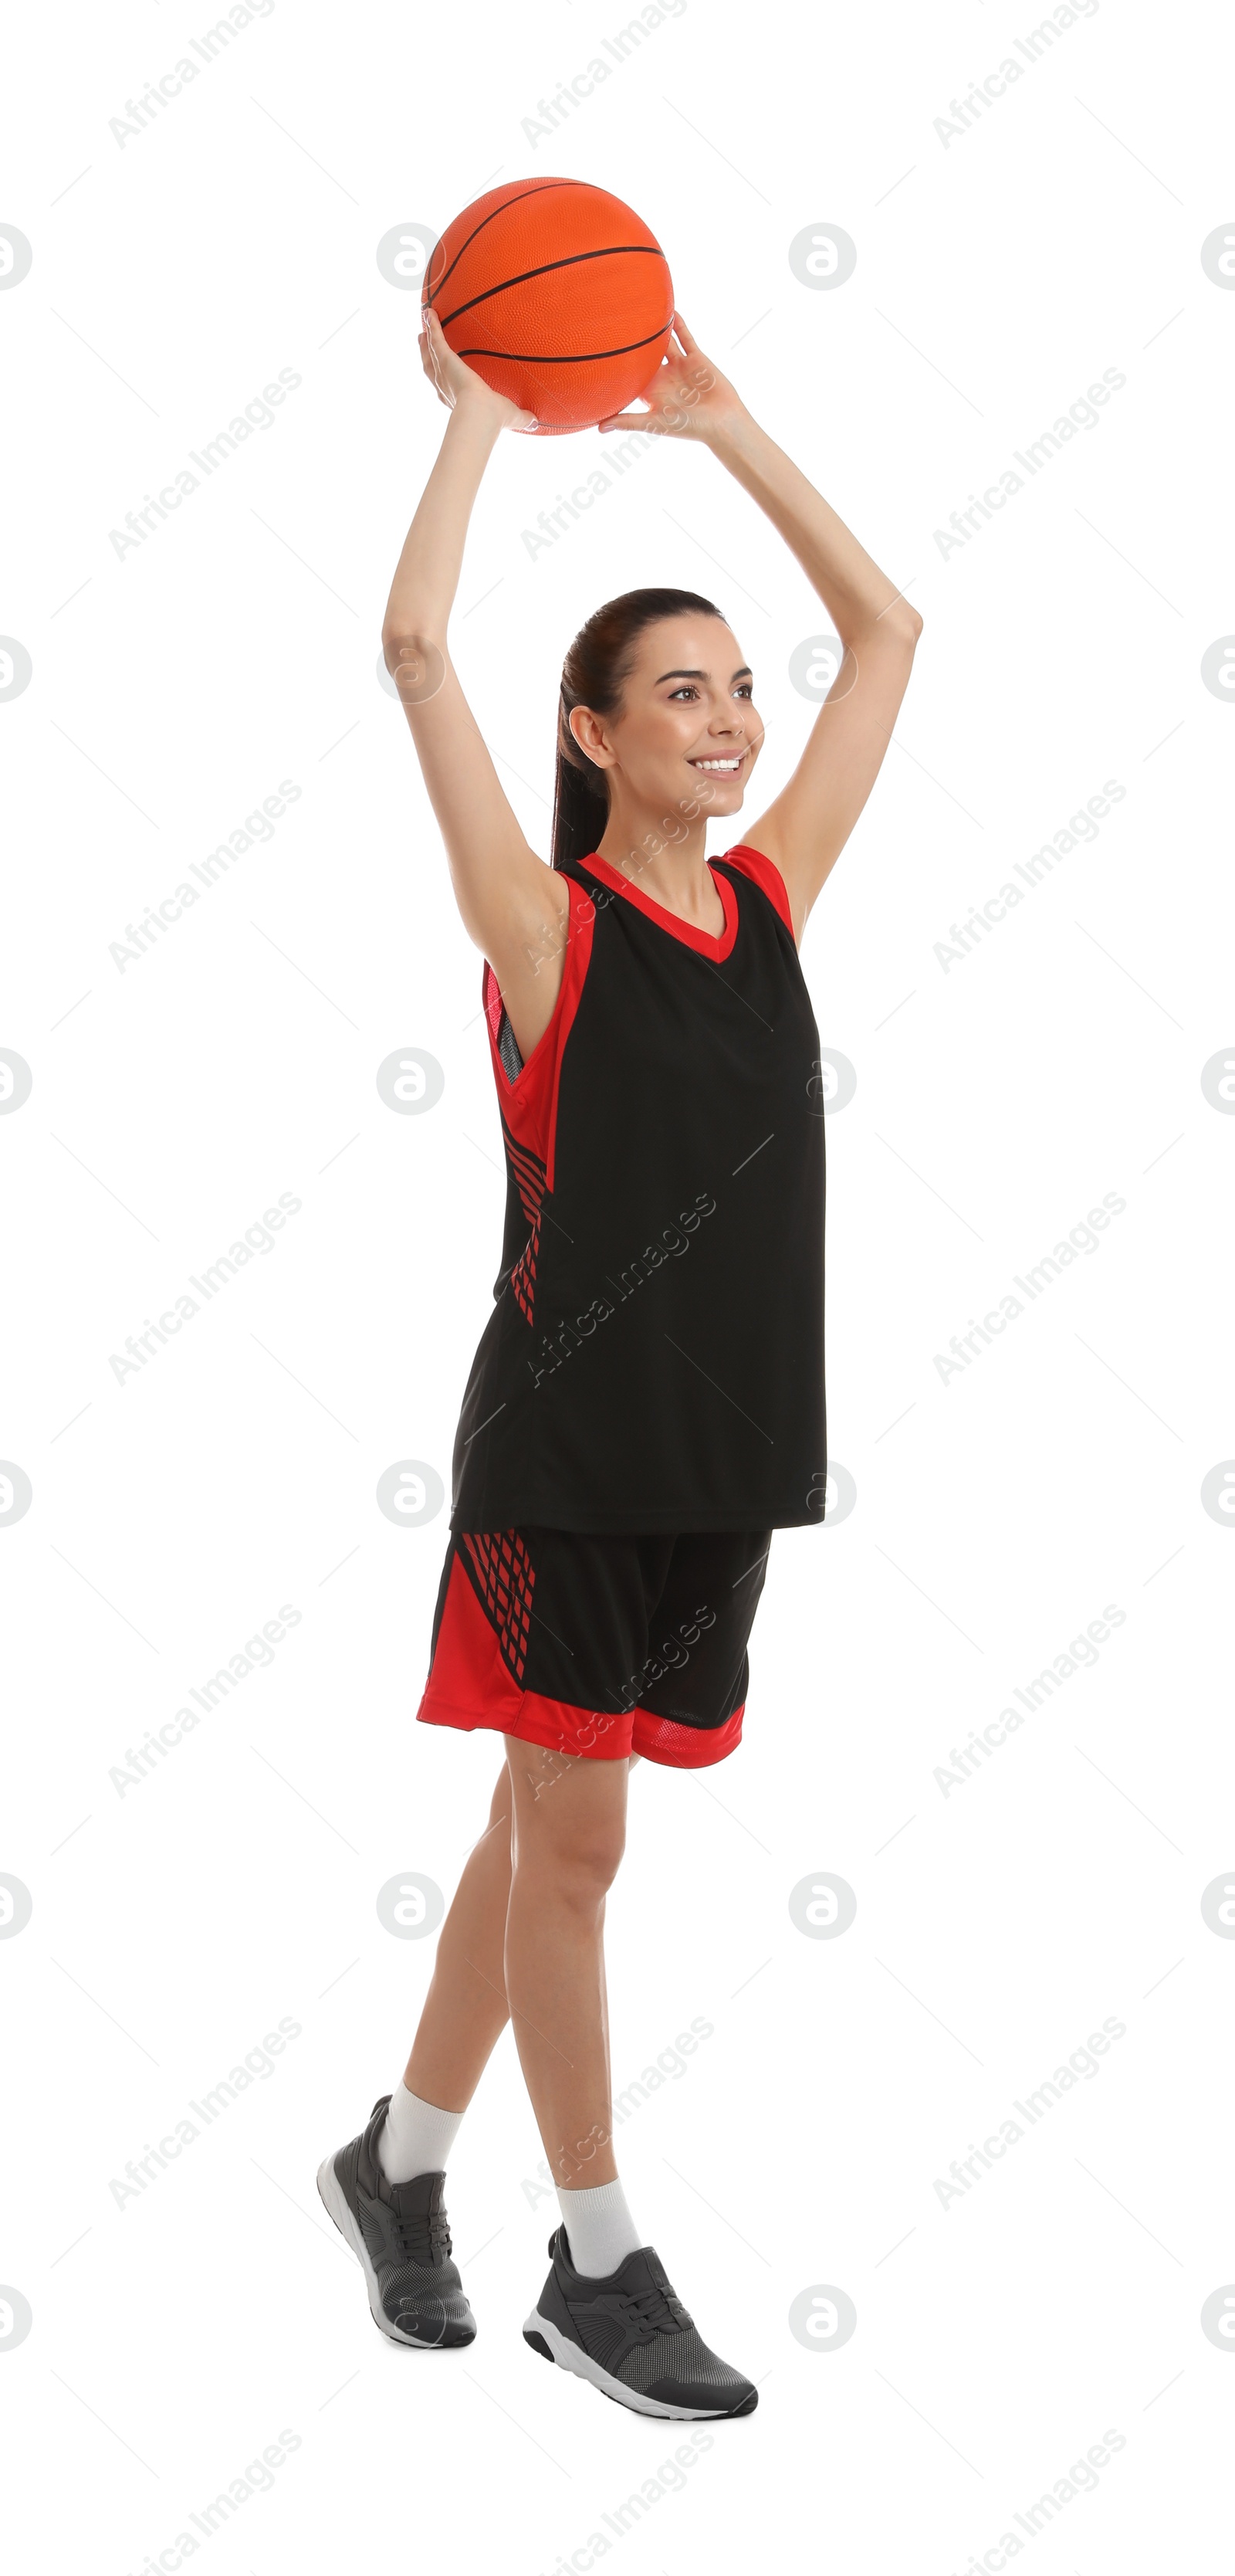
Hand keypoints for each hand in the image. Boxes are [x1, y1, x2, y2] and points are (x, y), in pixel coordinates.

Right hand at [418, 306, 538, 433]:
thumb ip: (523, 417)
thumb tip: (535, 423)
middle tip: (422, 339)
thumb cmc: (494, 418)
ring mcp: (443, 372)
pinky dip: (432, 325)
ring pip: (430, 351)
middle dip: (426, 353)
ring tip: (424, 323)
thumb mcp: (511, 416)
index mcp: (456, 398)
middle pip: (431, 366)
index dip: (441, 376)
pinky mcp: (445, 359)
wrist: (481, 413)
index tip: (441, 368)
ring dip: (426, 337)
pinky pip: (436, 338)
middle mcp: (445, 385)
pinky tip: (430, 311)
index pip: (446, 384)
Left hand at [596, 311, 744, 443]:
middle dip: (634, 341)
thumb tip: (598, 429)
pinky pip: (686, 338)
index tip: (600, 349)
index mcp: (652, 392)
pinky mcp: (696, 358)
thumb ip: (628, 422)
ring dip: (656, 329)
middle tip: (614, 321)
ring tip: (640, 310)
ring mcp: (680, 367)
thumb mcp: (654, 423)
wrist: (721, 422)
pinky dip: (679, 325)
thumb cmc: (688, 427)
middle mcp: (665, 377)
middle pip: (646, 355)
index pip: (631, 374)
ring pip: (664, 343)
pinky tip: (670, 310)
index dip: (618, 363)